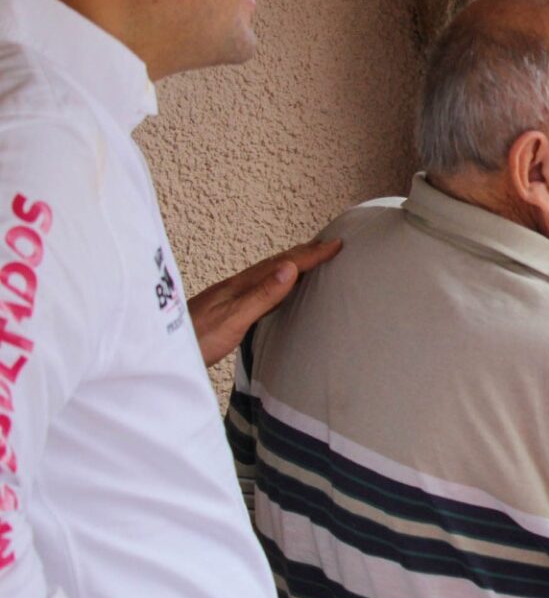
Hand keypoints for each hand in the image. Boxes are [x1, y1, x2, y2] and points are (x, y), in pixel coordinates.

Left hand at [189, 238, 341, 365]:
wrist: (162, 353)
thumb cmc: (196, 340)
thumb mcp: (233, 319)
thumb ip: (261, 295)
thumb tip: (289, 268)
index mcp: (242, 285)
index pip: (284, 264)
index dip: (312, 254)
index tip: (336, 244)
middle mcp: (237, 285)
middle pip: (276, 262)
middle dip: (305, 251)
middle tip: (330, 243)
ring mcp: (231, 295)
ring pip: (269, 272)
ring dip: (293, 262)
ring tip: (310, 258)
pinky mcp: (228, 306)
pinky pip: (262, 284)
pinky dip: (279, 278)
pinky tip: (279, 286)